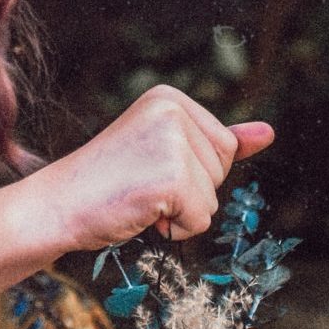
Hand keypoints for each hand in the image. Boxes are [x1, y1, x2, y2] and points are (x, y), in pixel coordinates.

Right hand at [32, 83, 274, 252]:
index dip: (192, 171)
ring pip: (213, 197)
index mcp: (169, 98)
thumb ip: (217, 142)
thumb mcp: (163, 152)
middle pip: (223, 169)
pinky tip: (140, 212)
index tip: (146, 167)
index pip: (223, 145)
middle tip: (140, 184)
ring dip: (181, 212)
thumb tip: (269, 133)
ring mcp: (172, 142)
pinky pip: (201, 219)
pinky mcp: (171, 177)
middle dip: (189, 190)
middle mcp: (172, 111)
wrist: (58, 205)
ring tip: (138, 197)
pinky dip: (176, 229)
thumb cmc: (107, 182)